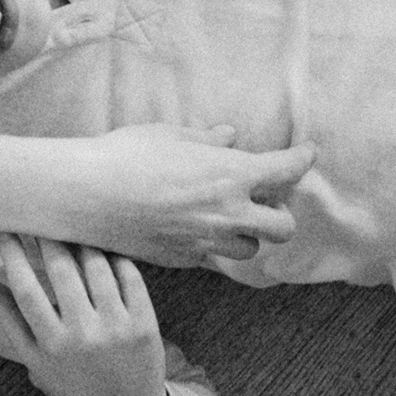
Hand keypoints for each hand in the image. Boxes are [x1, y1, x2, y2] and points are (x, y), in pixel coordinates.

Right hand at [0, 235, 170, 395]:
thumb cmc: (73, 381)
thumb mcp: (35, 358)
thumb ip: (9, 318)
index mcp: (51, 344)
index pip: (26, 289)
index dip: (14, 256)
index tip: (8, 233)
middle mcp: (83, 334)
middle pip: (61, 270)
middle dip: (48, 238)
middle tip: (43, 221)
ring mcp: (117, 328)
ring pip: (96, 266)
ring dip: (82, 242)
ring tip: (74, 232)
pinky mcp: (145, 324)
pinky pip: (129, 276)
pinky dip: (116, 257)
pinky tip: (105, 251)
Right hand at [80, 122, 314, 265]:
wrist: (88, 194)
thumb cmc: (126, 155)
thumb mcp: (169, 136)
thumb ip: (207, 141)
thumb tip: (230, 137)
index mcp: (231, 174)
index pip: (286, 170)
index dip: (302, 159)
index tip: (306, 153)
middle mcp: (228, 213)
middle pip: (283, 226)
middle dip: (280, 212)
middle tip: (263, 198)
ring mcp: (207, 241)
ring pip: (250, 249)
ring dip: (246, 233)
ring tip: (227, 217)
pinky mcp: (184, 259)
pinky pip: (213, 257)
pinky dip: (212, 244)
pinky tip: (192, 227)